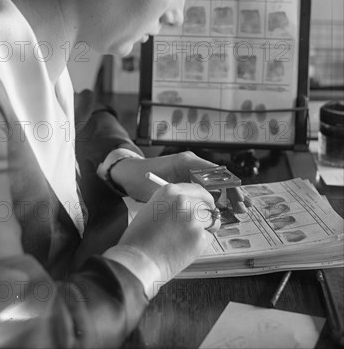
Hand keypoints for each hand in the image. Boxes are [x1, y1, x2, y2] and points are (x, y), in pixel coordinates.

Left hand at [111, 151, 250, 211]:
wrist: (128, 173)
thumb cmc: (141, 179)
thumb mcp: (161, 190)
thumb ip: (182, 197)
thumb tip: (205, 209)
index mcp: (187, 162)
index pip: (216, 173)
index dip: (230, 188)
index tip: (237, 201)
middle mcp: (192, 163)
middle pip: (220, 177)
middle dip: (234, 193)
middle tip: (243, 208)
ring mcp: (191, 170)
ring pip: (216, 183)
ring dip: (228, 196)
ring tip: (241, 209)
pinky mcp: (188, 178)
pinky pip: (207, 187)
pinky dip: (217, 198)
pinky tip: (226, 209)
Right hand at [118, 182, 219, 281]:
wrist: (138, 260)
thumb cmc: (139, 239)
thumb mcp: (152, 209)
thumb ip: (171, 204)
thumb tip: (189, 206)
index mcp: (170, 191)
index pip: (197, 189)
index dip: (203, 199)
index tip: (206, 205)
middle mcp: (183, 201)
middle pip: (207, 203)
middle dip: (208, 213)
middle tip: (205, 223)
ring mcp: (192, 218)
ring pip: (210, 221)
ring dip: (204, 229)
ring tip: (187, 239)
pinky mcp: (199, 236)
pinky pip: (208, 238)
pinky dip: (201, 244)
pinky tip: (186, 248)